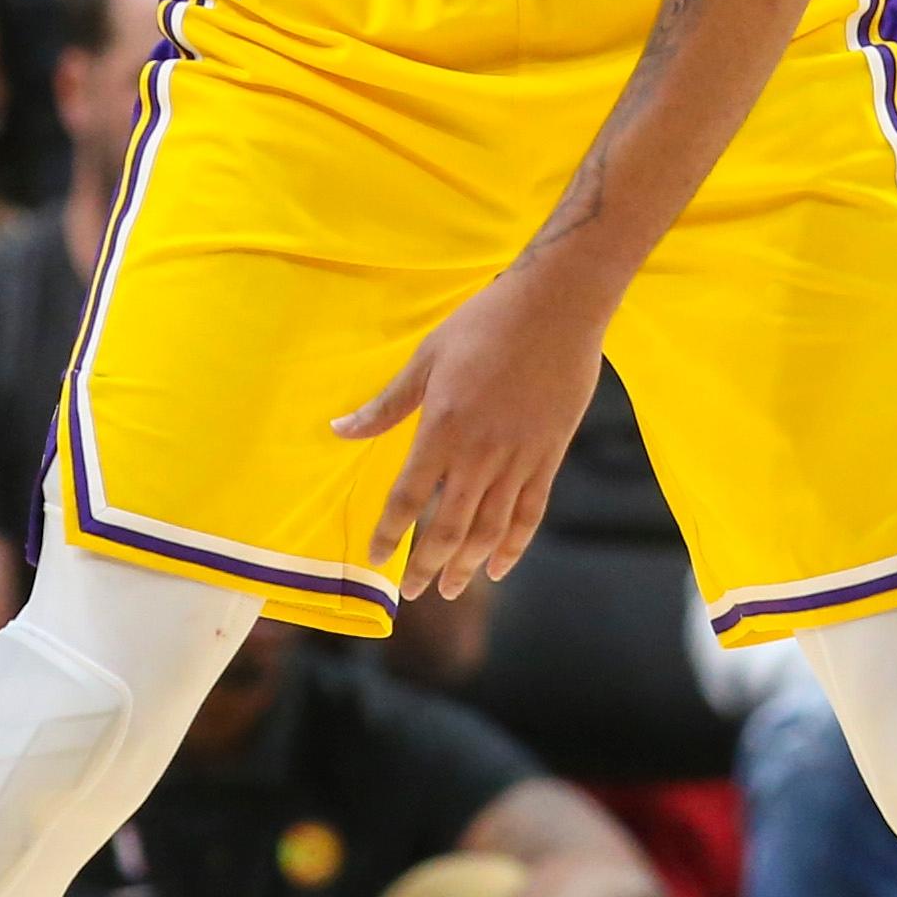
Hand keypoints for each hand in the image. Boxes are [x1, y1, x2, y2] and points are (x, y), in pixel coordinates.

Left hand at [335, 263, 610, 599]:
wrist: (556, 305)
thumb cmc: (484, 322)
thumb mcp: (427, 357)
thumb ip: (387, 404)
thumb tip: (340, 431)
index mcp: (442, 428)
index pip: (409, 498)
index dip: (391, 534)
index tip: (377, 558)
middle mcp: (480, 453)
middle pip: (450, 526)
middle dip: (429, 564)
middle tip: (416, 592)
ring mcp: (519, 457)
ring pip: (490, 528)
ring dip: (468, 564)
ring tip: (454, 589)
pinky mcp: (550, 454)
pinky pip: (530, 511)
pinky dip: (515, 544)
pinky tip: (500, 565)